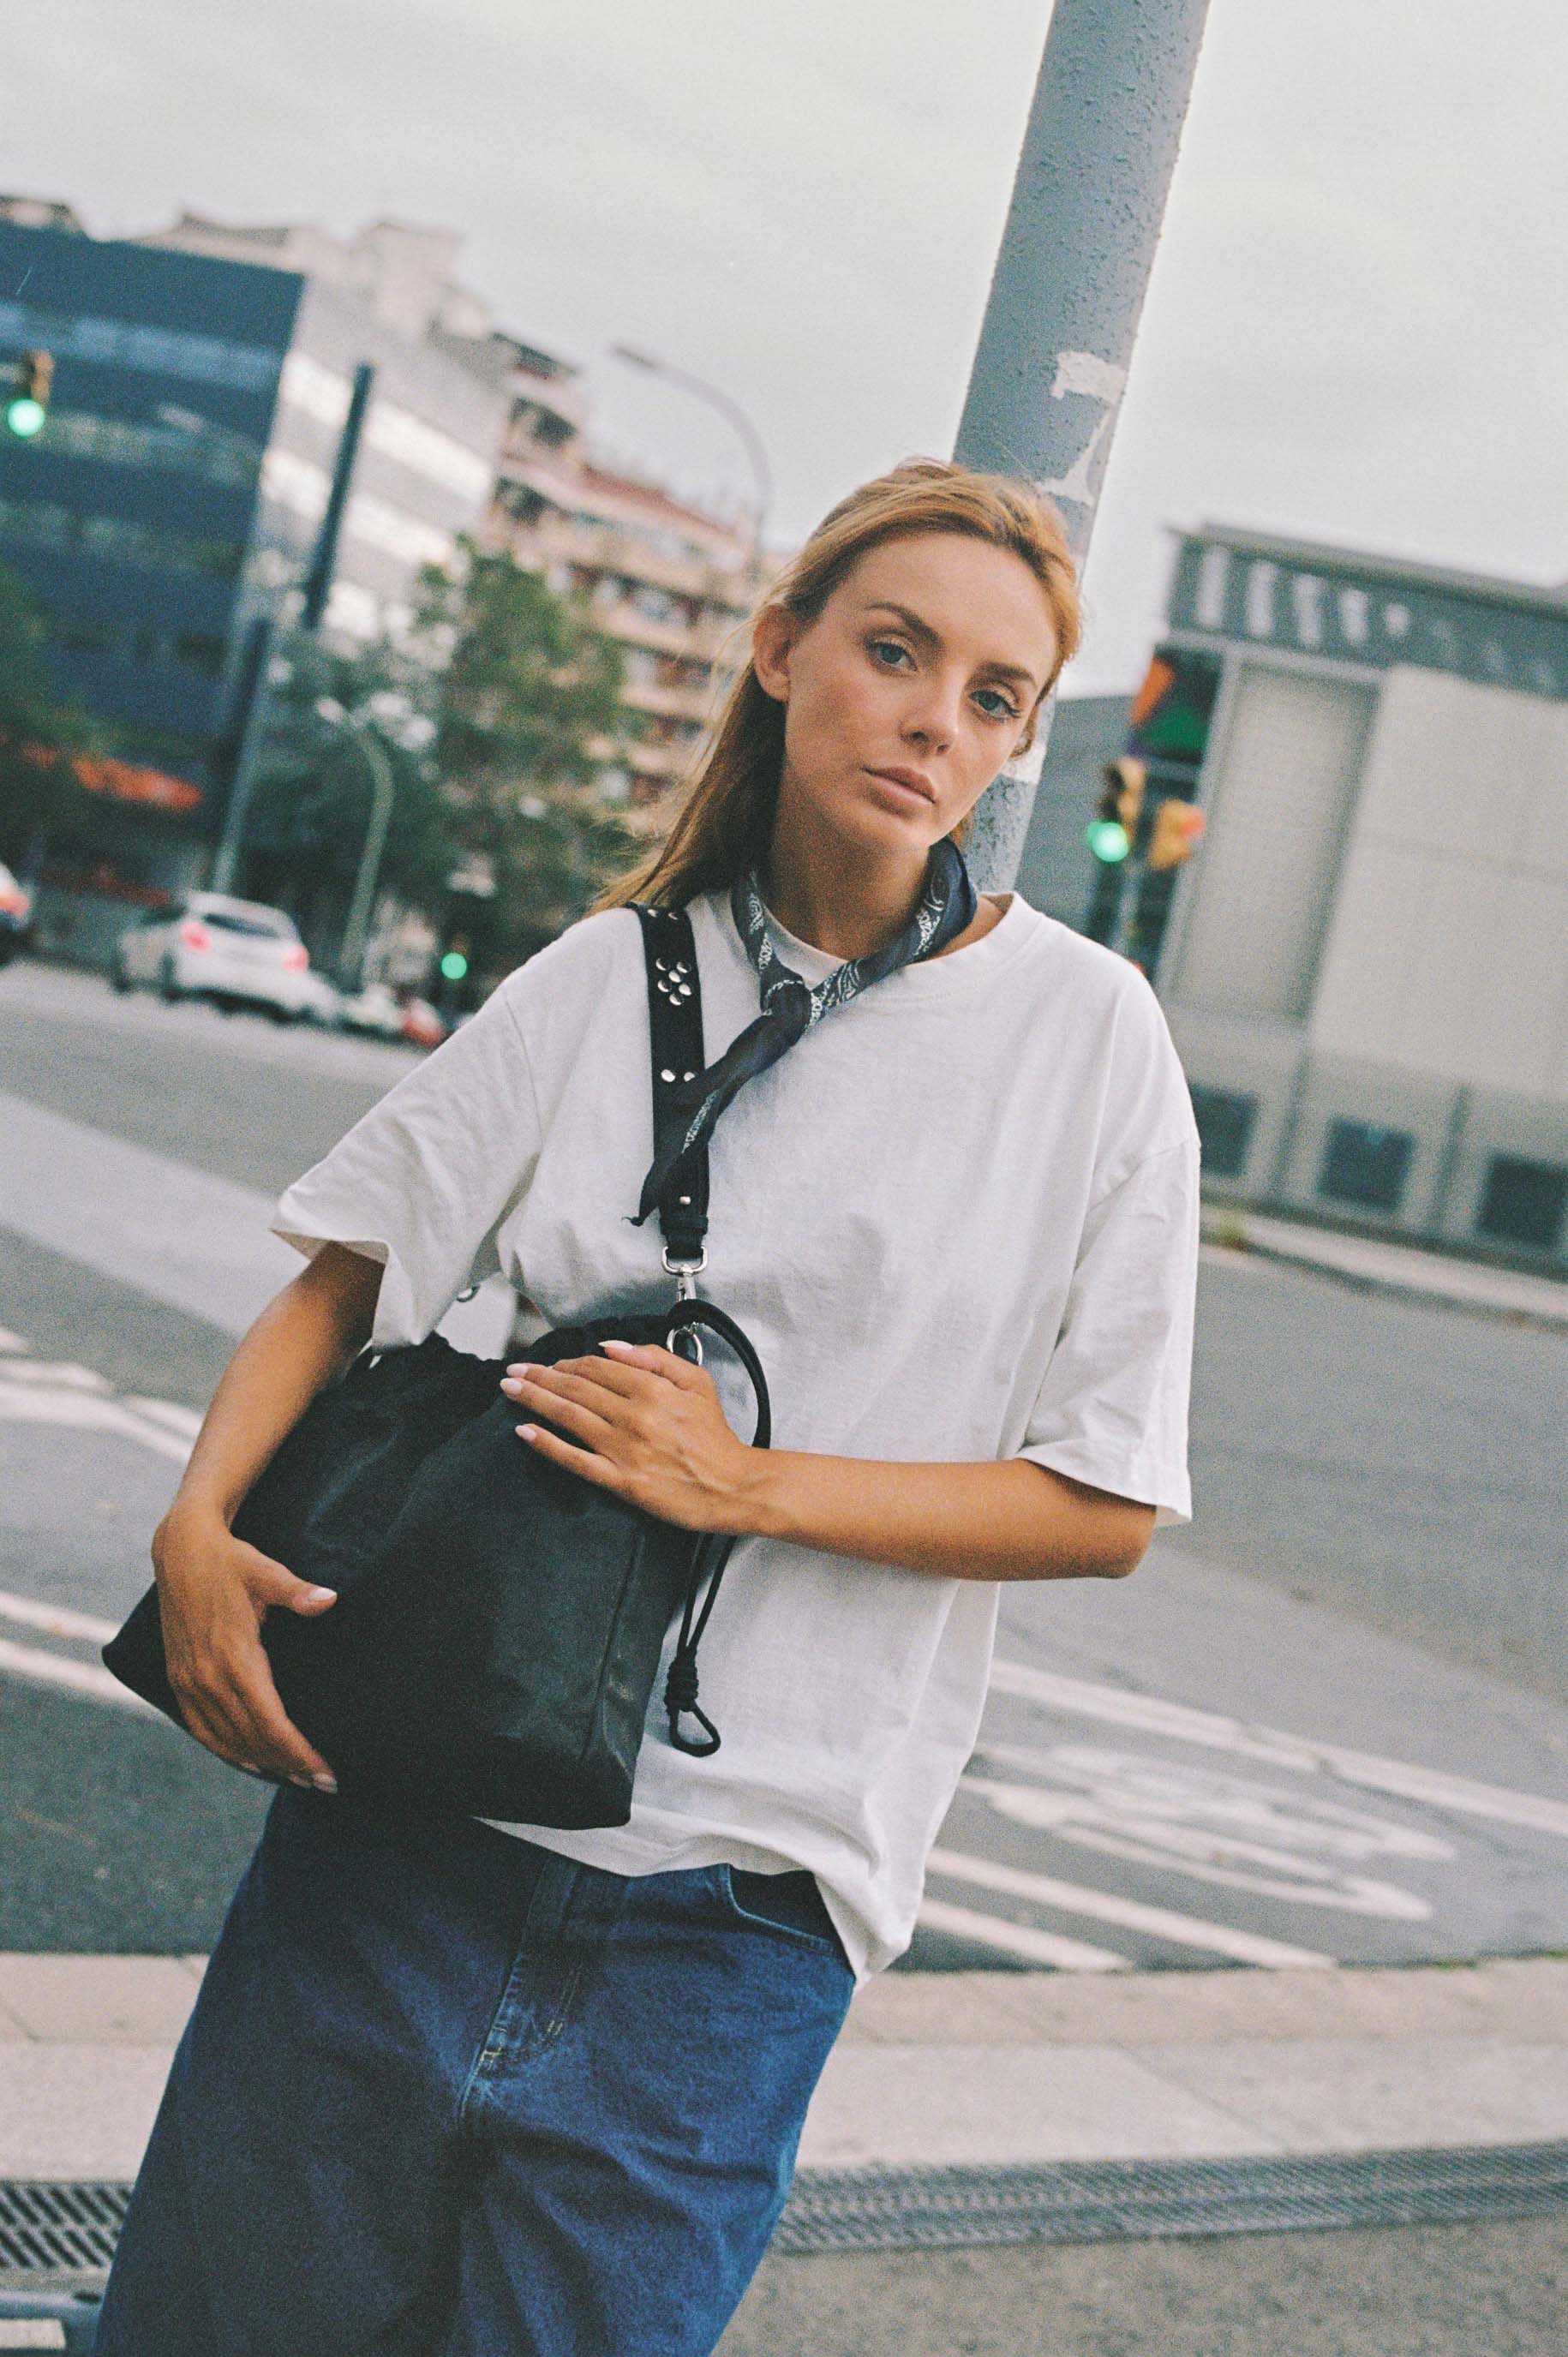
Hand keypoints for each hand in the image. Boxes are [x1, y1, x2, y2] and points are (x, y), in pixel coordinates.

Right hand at [151, 1503, 339, 1791]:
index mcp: (234, 1657)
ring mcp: (190, 1682)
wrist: (180, 1550)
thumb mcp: (265, 1571)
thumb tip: (329, 1600)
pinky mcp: (179, 1679)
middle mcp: (208, 1678)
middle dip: (290, 1766)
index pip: (271, 1723)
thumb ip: (296, 1591)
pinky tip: (249, 1763)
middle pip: (253, 1739)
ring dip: (262, 1764)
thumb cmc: (231, 1561)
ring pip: (228, 1740)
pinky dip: (226, 1750)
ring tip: (296, 1780)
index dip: (300, 1752)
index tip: (326, 1773)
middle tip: (324, 1786)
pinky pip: (202, 1728)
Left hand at [501, 1340, 760, 1532]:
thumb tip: (612, 1347)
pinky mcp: (620, 1480)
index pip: (596, 1366)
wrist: (731, 1486)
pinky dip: (546, 1444)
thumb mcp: (697, 1382)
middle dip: (538, 1376)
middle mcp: (633, 1416)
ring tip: (510, 1390)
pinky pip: (573, 1459)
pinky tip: (524, 1431)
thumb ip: (655, 1358)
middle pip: (574, 1387)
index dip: (567, 1361)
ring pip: (568, 1416)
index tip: (549, 1363)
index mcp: (651, 1389)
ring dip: (533, 1399)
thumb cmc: (715, 1437)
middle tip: (514, 1371)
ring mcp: (623, 1449)